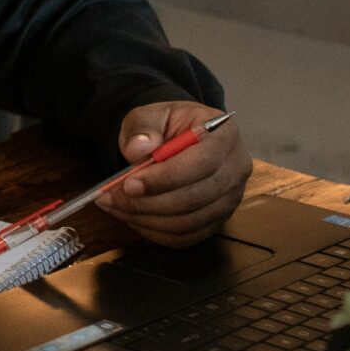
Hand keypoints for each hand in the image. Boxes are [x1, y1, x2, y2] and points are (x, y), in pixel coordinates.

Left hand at [95, 101, 248, 247]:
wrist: (179, 138)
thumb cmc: (167, 126)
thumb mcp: (151, 114)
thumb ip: (143, 126)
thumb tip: (139, 149)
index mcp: (225, 135)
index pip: (202, 164)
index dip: (164, 178)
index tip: (130, 184)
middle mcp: (236, 168)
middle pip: (196, 198)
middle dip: (149, 203)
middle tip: (113, 199)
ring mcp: (230, 197)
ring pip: (190, 222)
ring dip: (147, 220)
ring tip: (118, 207)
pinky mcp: (218, 218)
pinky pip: (188, 236)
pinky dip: (157, 233)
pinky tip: (134, 218)